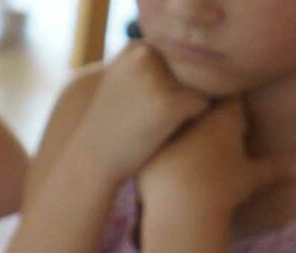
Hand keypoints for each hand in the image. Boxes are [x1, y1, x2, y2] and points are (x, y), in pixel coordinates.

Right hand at [80, 43, 210, 183]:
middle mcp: (146, 55)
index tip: (151, 103)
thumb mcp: (120, 81)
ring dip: (189, 102)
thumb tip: (185, 57)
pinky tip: (173, 133)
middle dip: (183, 87)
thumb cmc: (111, 127)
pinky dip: (194, 119)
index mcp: (135, 47)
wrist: (92, 162)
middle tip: (157, 116)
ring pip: (198, 84)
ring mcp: (158, 79)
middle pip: (189, 66)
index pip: (175, 54)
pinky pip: (203, 104)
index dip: (171, 79)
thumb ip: (146, 65)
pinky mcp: (171, 104)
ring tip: (164, 124)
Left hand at [138, 100, 295, 217]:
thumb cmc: (223, 192)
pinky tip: (161, 158)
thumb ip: (278, 168)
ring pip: (176, 113)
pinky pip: (153, 133)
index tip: (232, 123)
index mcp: (225, 115)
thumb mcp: (253, 178)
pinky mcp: (148, 139)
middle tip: (208, 130)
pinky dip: (156, 141)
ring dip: (179, 123)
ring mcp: (171, 123)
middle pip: (202, 100)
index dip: (232, 107)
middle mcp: (197, 112)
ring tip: (184, 148)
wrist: (184, 208)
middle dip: (204, 110)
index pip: (231, 96)